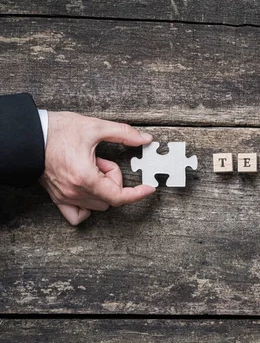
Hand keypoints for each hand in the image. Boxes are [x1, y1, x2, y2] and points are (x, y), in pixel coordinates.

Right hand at [39, 112, 155, 224]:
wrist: (29, 134)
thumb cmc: (56, 131)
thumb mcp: (95, 127)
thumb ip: (123, 134)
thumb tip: (144, 139)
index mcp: (85, 177)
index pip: (118, 196)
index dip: (137, 194)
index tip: (148, 188)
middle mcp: (75, 192)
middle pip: (110, 198)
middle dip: (113, 179)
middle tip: (102, 161)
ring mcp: (65, 197)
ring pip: (98, 205)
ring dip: (102, 188)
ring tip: (91, 168)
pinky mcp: (57, 198)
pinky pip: (77, 215)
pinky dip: (88, 206)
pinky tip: (88, 189)